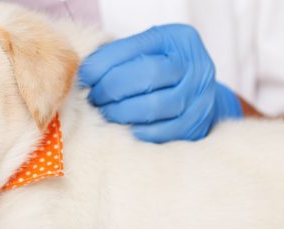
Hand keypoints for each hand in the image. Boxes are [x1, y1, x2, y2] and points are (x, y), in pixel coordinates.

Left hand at [78, 24, 242, 142]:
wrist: (193, 93)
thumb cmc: (157, 69)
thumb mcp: (142, 51)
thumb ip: (116, 57)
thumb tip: (83, 74)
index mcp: (177, 39)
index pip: (134, 48)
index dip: (103, 64)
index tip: (85, 77)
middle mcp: (196, 65)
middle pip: (147, 76)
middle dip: (111, 89)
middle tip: (95, 98)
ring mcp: (200, 96)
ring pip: (153, 106)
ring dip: (120, 113)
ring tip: (106, 112)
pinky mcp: (196, 125)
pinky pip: (161, 132)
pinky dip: (136, 131)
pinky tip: (122, 127)